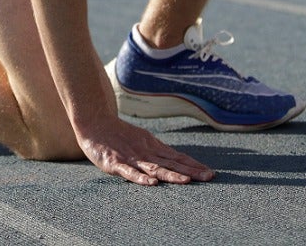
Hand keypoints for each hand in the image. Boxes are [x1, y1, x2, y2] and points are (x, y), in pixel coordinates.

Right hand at [77, 116, 215, 184]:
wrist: (94, 122)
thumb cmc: (119, 134)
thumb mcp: (142, 139)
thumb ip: (157, 151)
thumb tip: (177, 160)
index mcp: (153, 147)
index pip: (177, 157)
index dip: (193, 165)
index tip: (211, 172)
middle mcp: (146, 152)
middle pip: (171, 163)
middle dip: (191, 171)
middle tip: (209, 177)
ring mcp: (131, 158)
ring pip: (154, 168)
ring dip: (171, 175)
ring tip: (186, 181)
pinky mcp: (116, 163)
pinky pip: (130, 173)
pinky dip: (141, 178)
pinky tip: (152, 183)